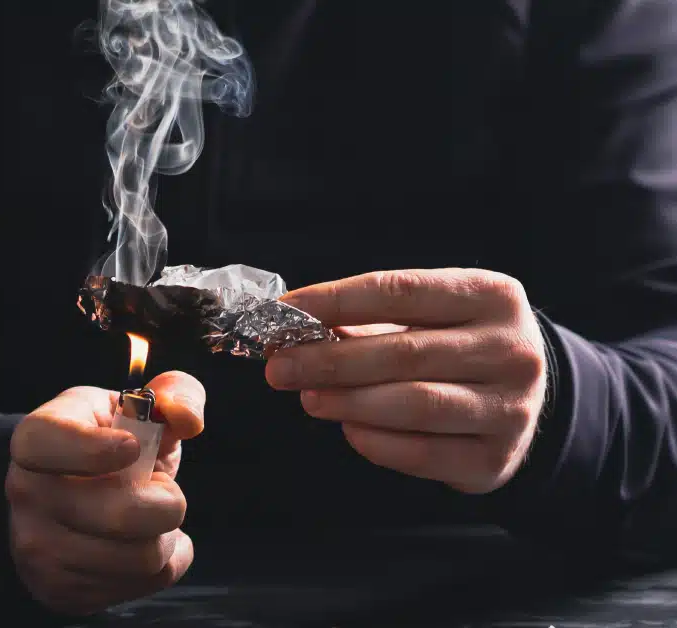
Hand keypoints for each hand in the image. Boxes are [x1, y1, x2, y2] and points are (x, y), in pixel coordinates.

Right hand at [6, 372, 205, 614]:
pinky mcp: (60, 589)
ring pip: (141, 557)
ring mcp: (38, 548)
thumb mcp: (138, 407)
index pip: (47, 445)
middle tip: (159, 487)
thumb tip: (186, 418)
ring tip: (149, 517)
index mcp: (35, 438)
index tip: (131, 448)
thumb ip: (174, 393)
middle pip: (122, 514)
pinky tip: (143, 542)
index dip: (95, 450)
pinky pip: (143, 584)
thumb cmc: (109, 445)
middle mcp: (26, 494)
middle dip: (167, 500)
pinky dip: (163, 563)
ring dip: (166, 534)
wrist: (69, 499)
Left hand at [266, 269, 547, 494]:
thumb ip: (367, 321)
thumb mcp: (429, 317)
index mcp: (492, 296)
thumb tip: (293, 329)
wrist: (526, 400)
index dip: (335, 300)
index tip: (283, 311)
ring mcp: (510, 408)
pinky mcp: (494, 459)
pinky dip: (374, 441)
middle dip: (330, 360)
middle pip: (404, 352)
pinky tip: (348, 428)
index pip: (399, 290)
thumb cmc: (458, 346)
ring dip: (348, 401)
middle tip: (280, 367)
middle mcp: (511, 349)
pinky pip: (421, 453)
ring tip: (308, 397)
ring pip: (413, 404)